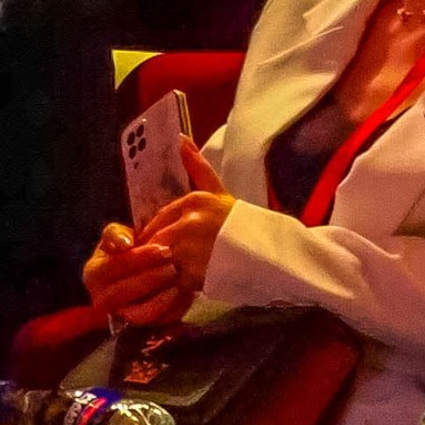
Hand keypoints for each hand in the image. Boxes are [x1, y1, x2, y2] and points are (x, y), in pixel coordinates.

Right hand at [83, 223, 187, 329]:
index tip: (159, 248)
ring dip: (160, 298)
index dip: (136, 258)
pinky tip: (182, 292)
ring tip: (177, 278)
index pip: (112, 267)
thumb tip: (124, 244)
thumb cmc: (127, 249)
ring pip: (139, 314)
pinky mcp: (142, 325)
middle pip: (123, 293)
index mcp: (93, 275)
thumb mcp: (118, 236)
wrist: (140, 268)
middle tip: (172, 264)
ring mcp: (121, 316)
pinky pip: (156, 322)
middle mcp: (102, 299)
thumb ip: (115, 234)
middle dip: (149, 278)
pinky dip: (171, 309)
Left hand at [133, 141, 234, 297]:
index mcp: (194, 201)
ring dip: (161, 269)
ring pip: (159, 260)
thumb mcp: (220, 193)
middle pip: (154, 240)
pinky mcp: (192, 274)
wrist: (270, 256)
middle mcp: (189, 222)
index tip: (160, 244)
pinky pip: (170, 281)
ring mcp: (189, 249)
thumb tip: (179, 138)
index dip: (155, 234)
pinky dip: (172, 285)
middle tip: (159, 264)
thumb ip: (197, 168)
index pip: (159, 219)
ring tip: (170, 276)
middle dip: (154, 254)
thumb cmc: (243, 226)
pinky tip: (181, 286)